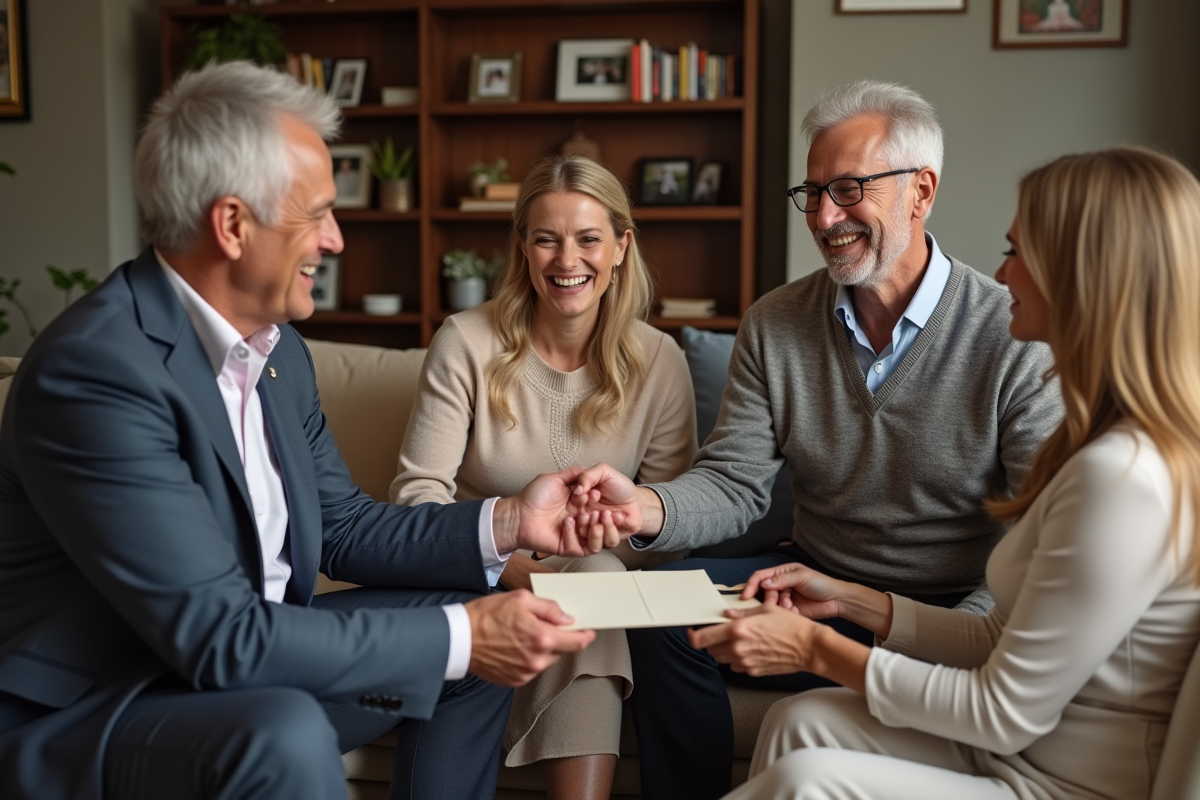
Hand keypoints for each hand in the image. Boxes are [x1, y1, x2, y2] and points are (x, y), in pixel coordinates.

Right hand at [465, 590, 595, 686]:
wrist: (459, 639)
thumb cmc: (485, 616)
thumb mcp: (521, 599)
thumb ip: (549, 608)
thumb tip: (567, 618)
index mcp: (541, 637)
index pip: (577, 642)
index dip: (585, 636)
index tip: (588, 632)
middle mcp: (537, 659)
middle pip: (562, 651)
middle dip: (558, 638)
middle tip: (542, 625)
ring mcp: (526, 672)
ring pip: (547, 659)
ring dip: (543, 648)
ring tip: (522, 634)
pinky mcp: (515, 680)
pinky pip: (532, 668)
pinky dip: (529, 658)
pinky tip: (514, 646)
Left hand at [494, 467, 638, 556]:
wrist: (518, 515)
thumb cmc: (533, 497)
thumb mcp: (554, 479)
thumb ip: (573, 474)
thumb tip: (587, 469)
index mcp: (578, 505)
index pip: (596, 505)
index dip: (598, 500)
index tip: (596, 493)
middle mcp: (579, 520)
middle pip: (600, 522)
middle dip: (602, 516)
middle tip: (599, 509)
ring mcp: (575, 535)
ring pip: (596, 539)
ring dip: (595, 528)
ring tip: (587, 517)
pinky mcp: (568, 547)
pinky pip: (580, 547)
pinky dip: (575, 534)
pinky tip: (567, 522)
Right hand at [571, 463, 652, 535]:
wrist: (637, 497)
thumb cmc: (619, 486)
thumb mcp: (603, 472)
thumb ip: (587, 476)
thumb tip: (577, 489)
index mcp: (579, 506)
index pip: (568, 512)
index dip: (575, 506)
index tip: (584, 497)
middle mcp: (586, 521)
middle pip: (577, 530)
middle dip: (584, 522)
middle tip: (593, 511)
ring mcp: (599, 531)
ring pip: (591, 542)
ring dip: (597, 528)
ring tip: (605, 513)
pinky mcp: (611, 538)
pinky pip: (608, 542)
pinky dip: (612, 528)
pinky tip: (618, 516)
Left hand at [687, 605, 817, 676]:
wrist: (809, 647)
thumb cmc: (791, 626)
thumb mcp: (765, 610)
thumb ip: (741, 613)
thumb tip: (727, 614)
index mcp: (738, 629)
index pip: (701, 638)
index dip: (692, 635)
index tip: (693, 632)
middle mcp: (738, 647)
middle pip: (709, 649)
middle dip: (711, 641)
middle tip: (719, 633)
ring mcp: (745, 662)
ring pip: (721, 659)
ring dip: (723, 650)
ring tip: (737, 641)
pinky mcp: (753, 671)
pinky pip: (736, 666)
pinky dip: (737, 659)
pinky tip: (749, 650)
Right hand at [742, 562, 843, 618]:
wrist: (838, 600)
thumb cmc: (822, 584)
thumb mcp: (802, 577)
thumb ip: (781, 580)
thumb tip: (763, 584)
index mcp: (782, 573)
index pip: (761, 577)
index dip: (751, 585)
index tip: (745, 596)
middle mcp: (781, 585)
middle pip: (763, 592)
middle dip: (767, 599)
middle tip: (775, 602)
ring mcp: (785, 599)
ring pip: (771, 605)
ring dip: (778, 607)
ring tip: (790, 606)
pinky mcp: (790, 611)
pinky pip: (780, 614)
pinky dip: (785, 614)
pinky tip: (795, 611)